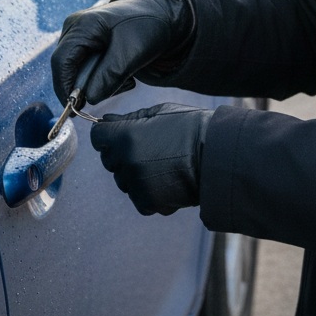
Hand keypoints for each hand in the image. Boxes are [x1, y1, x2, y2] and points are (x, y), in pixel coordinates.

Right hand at [51, 0, 192, 106]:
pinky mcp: (86, 44)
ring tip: (124, 77)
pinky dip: (100, 76)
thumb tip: (89, 99)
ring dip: (97, 82)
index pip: (62, 61)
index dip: (64, 88)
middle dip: (85, 86)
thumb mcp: (132, 52)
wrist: (158, 15)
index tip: (74, 111)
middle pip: (67, 67)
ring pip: (77, 70)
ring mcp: (78, 35)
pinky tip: (119, 72)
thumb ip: (110, 75)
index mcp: (83, 25)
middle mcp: (74, 28)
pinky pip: (85, 67)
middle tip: (111, 91)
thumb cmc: (146, 27)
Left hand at [90, 103, 211, 215]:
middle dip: (122, 154)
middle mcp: (126, 161)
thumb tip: (106, 121)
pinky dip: (149, 192)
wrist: (217, 155)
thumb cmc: (190, 128)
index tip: (120, 135)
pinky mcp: (148, 202)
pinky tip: (166, 180)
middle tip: (149, 149)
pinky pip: (138, 198)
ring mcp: (136, 183)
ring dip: (135, 174)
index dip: (108, 134)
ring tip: (162, 165)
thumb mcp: (159, 112)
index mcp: (125, 136)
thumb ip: (129, 118)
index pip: (98, 137)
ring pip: (123, 180)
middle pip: (109, 160)